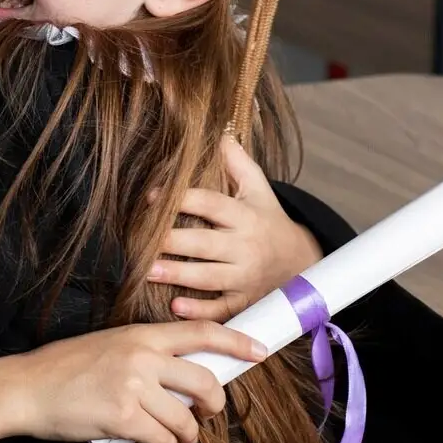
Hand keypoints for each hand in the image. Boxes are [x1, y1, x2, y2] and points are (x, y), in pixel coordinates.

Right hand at [10, 319, 266, 442]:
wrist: (27, 387)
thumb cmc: (65, 369)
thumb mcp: (110, 346)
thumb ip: (146, 354)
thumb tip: (184, 376)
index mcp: (140, 334)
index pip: (201, 332)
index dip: (236, 341)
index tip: (260, 351)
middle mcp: (141, 356)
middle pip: (205, 382)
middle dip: (214, 404)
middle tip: (207, 414)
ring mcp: (133, 387)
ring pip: (186, 420)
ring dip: (186, 434)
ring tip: (172, 436)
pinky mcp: (123, 418)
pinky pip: (163, 439)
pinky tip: (150, 441)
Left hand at [148, 136, 321, 321]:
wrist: (301, 262)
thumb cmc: (268, 219)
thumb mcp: (258, 188)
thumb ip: (237, 161)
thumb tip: (217, 130)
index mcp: (245, 216)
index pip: (211, 204)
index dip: (181, 198)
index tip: (151, 196)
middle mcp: (246, 247)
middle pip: (206, 244)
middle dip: (173, 243)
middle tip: (141, 242)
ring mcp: (246, 277)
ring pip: (210, 278)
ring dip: (179, 276)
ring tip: (148, 271)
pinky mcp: (244, 301)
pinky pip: (222, 309)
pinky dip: (200, 311)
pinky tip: (176, 307)